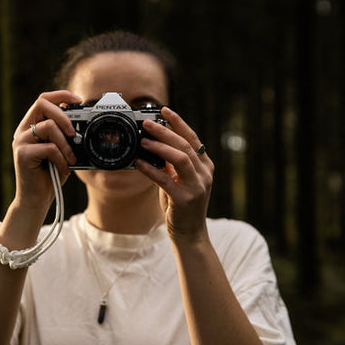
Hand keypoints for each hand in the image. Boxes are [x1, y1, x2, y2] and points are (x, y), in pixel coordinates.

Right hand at [11, 90, 79, 209]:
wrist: (36, 199)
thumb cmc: (50, 175)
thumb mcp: (61, 150)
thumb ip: (65, 135)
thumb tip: (79, 122)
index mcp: (31, 126)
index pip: (43, 99)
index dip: (61, 95)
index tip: (78, 100)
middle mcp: (23, 131)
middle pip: (42, 104)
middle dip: (63, 115)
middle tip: (74, 133)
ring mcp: (20, 142)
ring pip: (48, 127)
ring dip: (65, 144)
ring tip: (70, 158)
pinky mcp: (22, 155)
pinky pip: (49, 148)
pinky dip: (61, 158)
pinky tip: (62, 168)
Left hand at [135, 107, 213, 243]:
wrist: (190, 234)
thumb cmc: (182, 205)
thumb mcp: (179, 180)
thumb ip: (171, 164)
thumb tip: (155, 143)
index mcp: (205, 167)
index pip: (193, 139)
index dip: (179, 123)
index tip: (165, 110)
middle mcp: (204, 175)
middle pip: (185, 145)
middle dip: (166, 131)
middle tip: (147, 123)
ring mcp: (196, 187)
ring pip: (180, 159)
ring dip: (160, 147)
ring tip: (144, 140)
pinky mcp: (184, 200)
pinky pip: (165, 180)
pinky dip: (151, 170)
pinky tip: (139, 163)